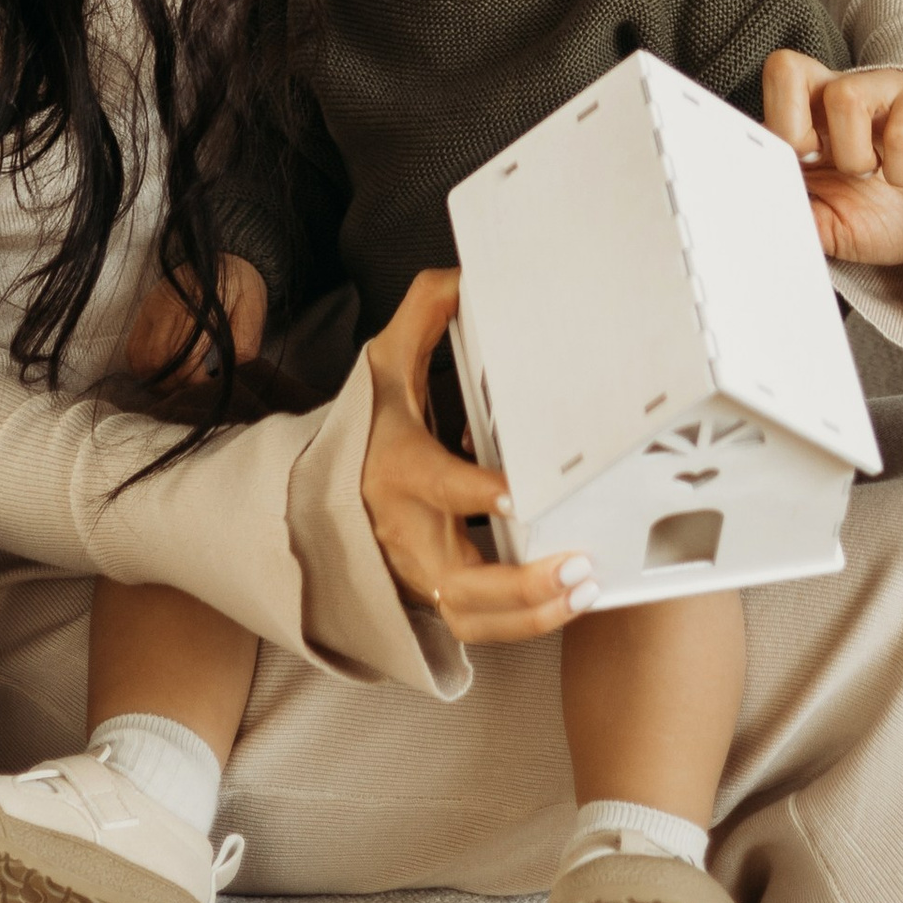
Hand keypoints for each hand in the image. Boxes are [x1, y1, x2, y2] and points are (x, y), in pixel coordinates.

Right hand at [125, 253, 269, 392]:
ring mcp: (151, 308)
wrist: (228, 253)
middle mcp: (167, 306)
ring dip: (156, 378)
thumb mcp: (253, 310)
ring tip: (177, 384)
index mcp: (196, 307)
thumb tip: (229, 377)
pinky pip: (132, 348)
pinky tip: (162, 371)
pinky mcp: (144, 310)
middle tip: (192, 391)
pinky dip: (142, 366)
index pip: (185, 359)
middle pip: (156, 362)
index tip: (210, 388)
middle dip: (173, 385)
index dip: (195, 383)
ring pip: (139, 358)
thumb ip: (243, 345)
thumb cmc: (242, 284)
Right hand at [360, 269, 596, 648]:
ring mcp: (420, 572)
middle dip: (518, 585)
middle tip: (576, 564)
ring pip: (470, 617)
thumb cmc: (367, 427)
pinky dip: (523, 625)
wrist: (319, 491)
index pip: (436, 485)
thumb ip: (424, 312)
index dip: (474, 493)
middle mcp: (408, 531)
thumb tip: (468, 275)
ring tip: (582, 590)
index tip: (515, 490)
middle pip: (457, 581)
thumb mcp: (385, 362)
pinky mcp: (435, 597)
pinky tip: (570, 601)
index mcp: (398, 469)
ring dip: (530, 614)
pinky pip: (478, 626)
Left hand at [762, 55, 902, 267]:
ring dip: (853, 154)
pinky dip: (901, 168)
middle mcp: (840, 94)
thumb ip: (799, 219)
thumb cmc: (890, 211)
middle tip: (817, 163)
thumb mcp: (834, 226)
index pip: (764, 91)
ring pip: (842, 95)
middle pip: (784, 67)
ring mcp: (885, 90)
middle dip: (792, 128)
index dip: (768, 131)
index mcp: (809, 120)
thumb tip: (761, 220)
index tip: (790, 174)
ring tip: (872, 175)